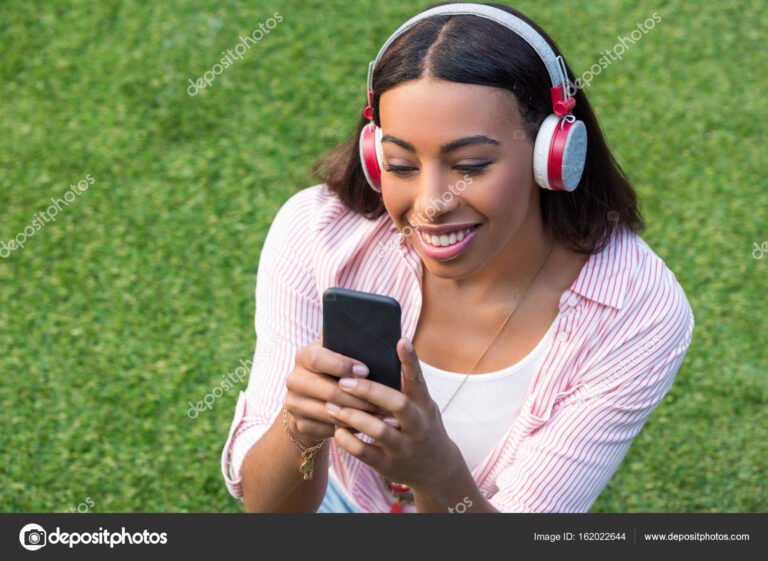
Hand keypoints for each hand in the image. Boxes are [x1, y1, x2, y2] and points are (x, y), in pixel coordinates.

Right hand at [284, 332, 380, 445]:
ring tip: (380, 415)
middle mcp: (294, 379)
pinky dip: (350, 428)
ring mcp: (294, 403)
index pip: (317, 358)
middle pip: (328, 390)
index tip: (366, 371)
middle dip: (358, 397)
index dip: (341, 365)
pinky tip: (367, 425)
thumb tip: (386, 337)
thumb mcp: (338, 353)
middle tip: (381, 402)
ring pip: (330, 412)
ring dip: (358, 415)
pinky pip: (329, 429)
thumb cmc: (334, 370)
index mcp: (304, 356)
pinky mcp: (300, 424)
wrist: (312, 399)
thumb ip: (349, 343)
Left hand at [325, 337, 461, 488]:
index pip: (418, 379)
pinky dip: (348, 441)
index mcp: (424, 405)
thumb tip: (385, 349)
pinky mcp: (389, 465)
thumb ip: (407, 385)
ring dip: (353, 417)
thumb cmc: (421, 426)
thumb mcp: (423, 405)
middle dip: (369, 391)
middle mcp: (417, 425)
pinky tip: (337, 430)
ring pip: (378, 430)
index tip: (401, 340)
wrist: (436, 470)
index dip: (410, 360)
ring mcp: (404, 446)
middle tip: (344, 381)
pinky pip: (365, 453)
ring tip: (331, 406)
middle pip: (397, 404)